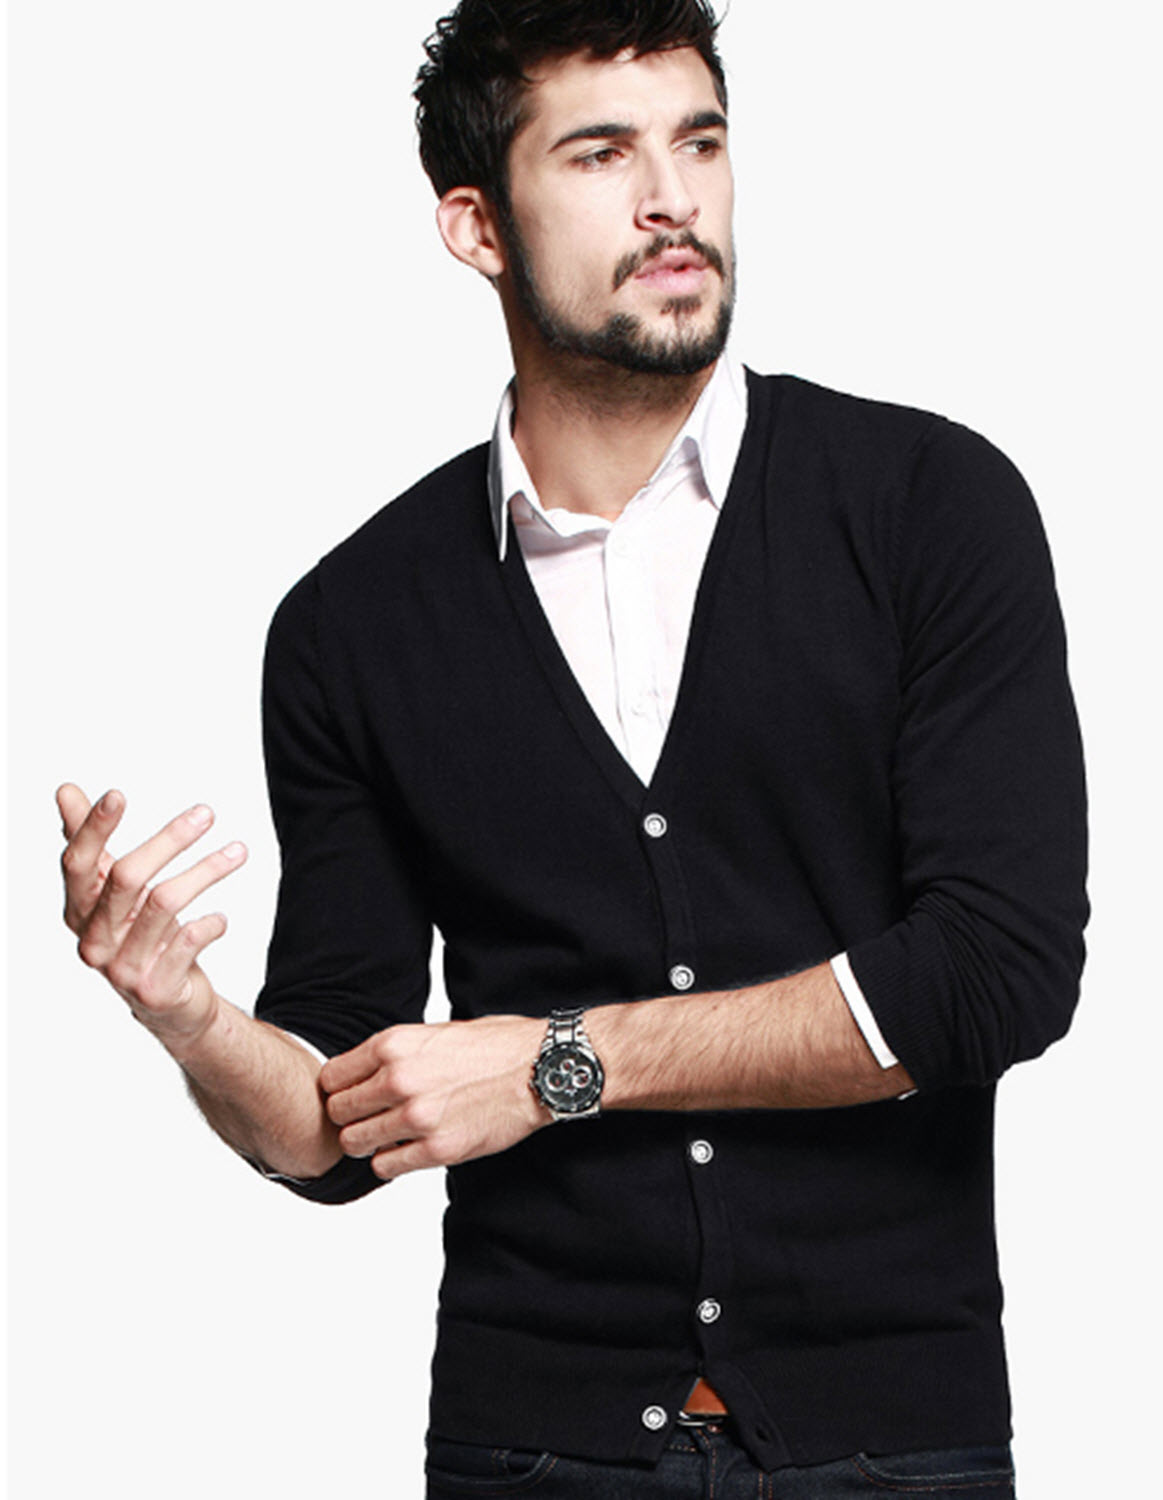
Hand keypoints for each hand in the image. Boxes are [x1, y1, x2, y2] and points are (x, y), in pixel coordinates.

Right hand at [57, 784, 246, 1052]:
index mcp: (79, 912)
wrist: (167, 1005)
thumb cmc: (138, 936)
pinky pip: (187, 942)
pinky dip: (210, 924)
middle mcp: (94, 940)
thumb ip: (92, 841)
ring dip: (206, 871)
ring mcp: (122, 967)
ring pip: (164, 902)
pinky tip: (221, 918)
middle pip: (126, 877)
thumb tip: (66, 791)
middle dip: (169, 839)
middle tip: (206, 813)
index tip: (117, 794)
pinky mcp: (155, 988)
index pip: (79, 864)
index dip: (94, 829)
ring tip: (238, 851)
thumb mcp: (113, 891)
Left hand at [320, 1014, 551, 1179]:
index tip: (352, 1095)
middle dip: (350, 1117)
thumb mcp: (434, 1033)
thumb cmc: (495, 1047)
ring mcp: (417, 1118)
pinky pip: (385, 1167)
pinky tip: (407, 1149)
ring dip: (367, 1143)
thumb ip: (396, 1055)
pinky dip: (390, 1161)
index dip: (339, 1089)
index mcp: (394, 1045)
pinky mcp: (437, 1150)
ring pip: (355, 1143)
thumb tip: (365, 1075)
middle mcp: (398, 1080)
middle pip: (339, 1112)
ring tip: (387, 1136)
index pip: (332, 1077)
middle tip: (370, 1118)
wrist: (539, 1070)